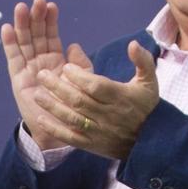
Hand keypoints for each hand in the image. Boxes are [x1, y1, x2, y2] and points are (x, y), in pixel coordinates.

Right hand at [0, 0, 93, 151]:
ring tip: (20, 8)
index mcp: (56, 60)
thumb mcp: (84, 83)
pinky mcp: (18, 79)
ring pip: (23, 43)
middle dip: (35, 18)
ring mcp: (28, 69)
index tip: (51, 5)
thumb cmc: (74, 107)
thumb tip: (74, 45)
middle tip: (36, 1)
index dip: (50, 21)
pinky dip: (9, 44)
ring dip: (21, 25)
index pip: (51, 36)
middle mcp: (40, 62)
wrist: (61, 131)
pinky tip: (6, 28)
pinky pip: (13, 59)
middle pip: (36, 35)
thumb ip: (81, 65)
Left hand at [36, 40, 159, 160]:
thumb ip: (143, 61)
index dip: (79, 77)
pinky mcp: (92, 145)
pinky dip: (55, 130)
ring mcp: (99, 132)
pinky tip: (41, 119)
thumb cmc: (146, 107)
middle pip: (79, 100)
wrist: (150, 141)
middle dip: (58, 87)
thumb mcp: (149, 81)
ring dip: (52, 106)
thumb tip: (132, 43)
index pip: (95, 86)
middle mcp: (108, 115)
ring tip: (37, 94)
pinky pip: (71, 138)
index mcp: (120, 97)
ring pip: (72, 118)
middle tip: (42, 75)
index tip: (67, 67)